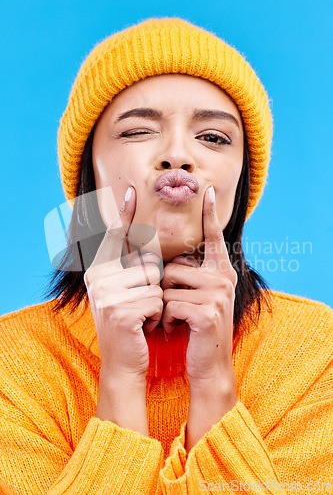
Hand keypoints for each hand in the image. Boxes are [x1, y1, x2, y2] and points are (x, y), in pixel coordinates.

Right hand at [84, 186, 163, 382]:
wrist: (122, 362)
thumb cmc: (129, 323)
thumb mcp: (125, 292)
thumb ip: (130, 268)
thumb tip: (147, 242)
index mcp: (98, 270)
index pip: (114, 237)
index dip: (124, 214)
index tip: (131, 190)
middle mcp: (98, 278)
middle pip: (147, 263)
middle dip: (154, 285)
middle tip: (140, 305)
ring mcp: (108, 295)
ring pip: (155, 283)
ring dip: (156, 303)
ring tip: (142, 317)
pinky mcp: (122, 311)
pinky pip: (157, 301)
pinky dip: (158, 317)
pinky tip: (145, 328)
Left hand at [161, 186, 236, 389]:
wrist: (209, 364)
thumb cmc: (197, 328)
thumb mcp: (197, 297)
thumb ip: (191, 275)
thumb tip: (172, 257)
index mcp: (221, 272)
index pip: (214, 238)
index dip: (210, 215)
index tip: (209, 190)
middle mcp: (223, 278)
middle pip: (173, 267)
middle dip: (163, 290)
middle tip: (172, 309)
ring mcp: (217, 294)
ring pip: (167, 286)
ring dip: (163, 307)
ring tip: (175, 321)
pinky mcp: (207, 311)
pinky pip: (169, 304)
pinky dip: (165, 320)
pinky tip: (176, 330)